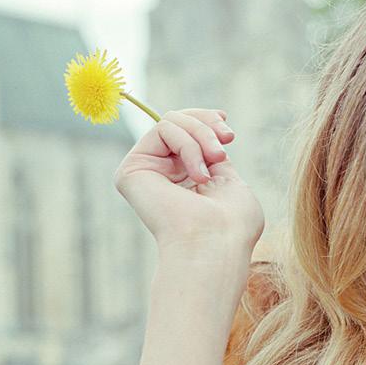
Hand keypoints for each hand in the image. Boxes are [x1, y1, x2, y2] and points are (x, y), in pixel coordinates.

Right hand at [113, 108, 264, 256]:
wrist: (217, 244)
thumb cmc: (233, 225)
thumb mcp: (232, 183)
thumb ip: (214, 158)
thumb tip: (210, 133)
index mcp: (184, 180)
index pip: (187, 132)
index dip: (206, 120)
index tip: (227, 128)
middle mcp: (161, 175)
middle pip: (178, 120)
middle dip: (208, 127)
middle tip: (224, 150)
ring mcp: (145, 171)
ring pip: (172, 121)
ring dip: (202, 137)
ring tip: (215, 162)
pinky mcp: (132, 170)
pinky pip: (163, 128)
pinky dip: (189, 145)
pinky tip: (198, 175)